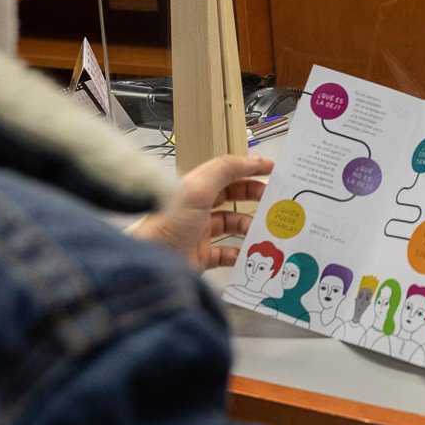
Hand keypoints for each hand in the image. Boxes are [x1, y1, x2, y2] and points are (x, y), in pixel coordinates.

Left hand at [131, 155, 272, 270]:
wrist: (151, 265)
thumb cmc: (170, 224)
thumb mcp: (198, 189)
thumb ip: (224, 170)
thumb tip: (252, 160)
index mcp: (196, 188)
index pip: (227, 172)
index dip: (249, 168)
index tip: (272, 170)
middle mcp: (197, 208)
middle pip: (232, 196)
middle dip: (254, 197)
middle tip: (273, 201)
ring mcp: (199, 232)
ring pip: (231, 224)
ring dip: (249, 226)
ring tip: (263, 229)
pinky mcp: (200, 256)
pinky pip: (226, 253)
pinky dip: (239, 253)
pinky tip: (248, 253)